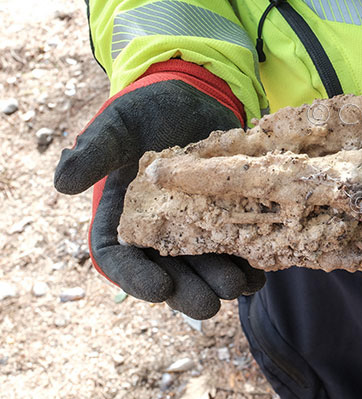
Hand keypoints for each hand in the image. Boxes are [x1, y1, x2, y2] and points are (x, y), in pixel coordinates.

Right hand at [54, 61, 265, 318]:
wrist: (193, 95)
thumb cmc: (146, 110)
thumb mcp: (117, 126)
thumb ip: (93, 152)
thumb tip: (62, 185)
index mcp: (122, 219)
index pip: (121, 260)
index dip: (137, 278)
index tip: (157, 289)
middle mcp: (158, 233)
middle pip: (169, 275)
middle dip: (189, 292)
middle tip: (209, 303)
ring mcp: (196, 227)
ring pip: (205, 267)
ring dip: (222, 281)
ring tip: (239, 287)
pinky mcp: (227, 216)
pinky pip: (237, 248)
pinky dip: (249, 262)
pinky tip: (262, 271)